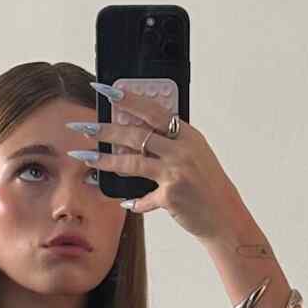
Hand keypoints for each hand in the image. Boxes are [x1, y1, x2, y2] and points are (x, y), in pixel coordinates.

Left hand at [67, 87, 245, 241]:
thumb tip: (137, 135)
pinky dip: (134, 202)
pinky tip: (125, 201)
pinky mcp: (171, 197)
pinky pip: (143, 198)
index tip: (106, 91)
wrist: (225, 216)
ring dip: (105, 160)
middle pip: (136, 134)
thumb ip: (171, 143)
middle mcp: (181, 150)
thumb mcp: (195, 155)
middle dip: (105, 129)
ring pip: (132, 162)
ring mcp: (176, 173)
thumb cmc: (208, 186)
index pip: (153, 110)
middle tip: (82, 127)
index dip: (128, 99)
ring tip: (84, 157)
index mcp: (187, 135)